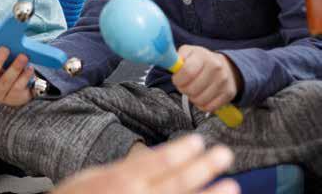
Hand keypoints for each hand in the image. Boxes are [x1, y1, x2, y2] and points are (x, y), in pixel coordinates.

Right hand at [0, 46, 33, 105]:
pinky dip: (24, 77)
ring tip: (23, 57)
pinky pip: (17, 89)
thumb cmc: (4, 67)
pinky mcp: (12, 99)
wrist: (16, 87)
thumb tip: (4, 35)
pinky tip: (29, 69)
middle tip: (5, 49)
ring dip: (14, 68)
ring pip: (5, 82)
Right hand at [53, 134, 237, 193]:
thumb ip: (125, 171)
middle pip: (176, 181)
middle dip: (203, 167)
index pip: (157, 161)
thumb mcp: (94, 177)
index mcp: (120, 180)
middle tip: (224, 155)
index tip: (198, 140)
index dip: (181, 151)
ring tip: (231, 186)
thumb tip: (149, 162)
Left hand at [172, 45, 242, 113]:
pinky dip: (201, 104)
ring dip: (192, 97)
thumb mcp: (187, 52)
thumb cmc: (201, 60)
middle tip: (184, 85)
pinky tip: (201, 95)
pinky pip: (209, 107)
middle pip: (192, 89)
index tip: (176, 79)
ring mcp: (223, 81)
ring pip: (199, 100)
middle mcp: (216, 67)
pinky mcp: (228, 94)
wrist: (225, 65)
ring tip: (193, 89)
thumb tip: (168, 64)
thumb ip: (176, 58)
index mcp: (203, 55)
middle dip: (183, 89)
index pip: (187, 72)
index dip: (178, 79)